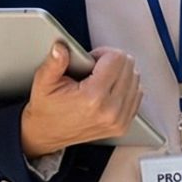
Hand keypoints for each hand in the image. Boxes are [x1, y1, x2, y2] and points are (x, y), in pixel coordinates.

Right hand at [19, 43, 142, 156]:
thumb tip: (61, 48)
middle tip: (94, 68)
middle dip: (112, 62)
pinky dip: (126, 88)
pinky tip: (110, 89)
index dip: (103, 53)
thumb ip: (54, 63)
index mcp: (92, 97)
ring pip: (136, 80)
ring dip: (121, 74)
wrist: (47, 134)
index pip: (117, 59)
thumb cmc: (46, 108)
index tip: (91, 59)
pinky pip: (137, 96)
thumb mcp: (43, 82)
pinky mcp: (122, 125)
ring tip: (101, 79)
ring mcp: (119, 120)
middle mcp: (110, 110)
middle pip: (129, 67)